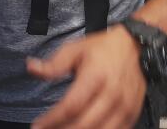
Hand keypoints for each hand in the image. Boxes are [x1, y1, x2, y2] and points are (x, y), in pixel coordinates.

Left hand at [29, 25, 145, 128]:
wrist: (136, 47)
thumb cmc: (102, 49)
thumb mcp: (75, 49)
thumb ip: (53, 64)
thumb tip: (30, 67)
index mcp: (95, 77)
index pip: (71, 106)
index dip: (53, 119)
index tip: (37, 126)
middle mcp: (111, 96)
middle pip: (85, 124)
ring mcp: (124, 108)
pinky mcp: (132, 115)